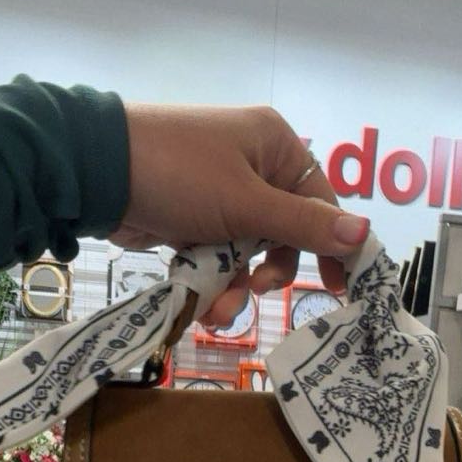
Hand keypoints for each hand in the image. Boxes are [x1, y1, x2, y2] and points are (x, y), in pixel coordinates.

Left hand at [110, 104, 368, 325]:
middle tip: (258, 291)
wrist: (95, 172)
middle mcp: (253, 167)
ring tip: (216, 312)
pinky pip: (217, 256)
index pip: (320, 202)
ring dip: (236, 286)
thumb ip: (304, 225)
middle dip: (269, 272)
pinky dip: (212, 280)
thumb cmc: (180, 176)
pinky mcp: (192, 217)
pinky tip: (200, 305)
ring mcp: (220, 193)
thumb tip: (366, 234)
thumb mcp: (247, 204)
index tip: (338, 287)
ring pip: (247, 252)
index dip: (332, 246)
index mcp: (276, 148)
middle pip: (283, 234)